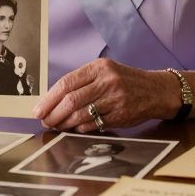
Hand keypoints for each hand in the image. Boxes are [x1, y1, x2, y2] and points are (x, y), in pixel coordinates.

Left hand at [33, 58, 173, 131]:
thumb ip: (82, 82)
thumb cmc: (125, 81)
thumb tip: (53, 99)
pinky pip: (93, 124)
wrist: (156, 90)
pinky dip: (80, 128)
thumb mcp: (105, 72)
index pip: (66, 83)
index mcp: (99, 67)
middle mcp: (107, 81)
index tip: (38, 109)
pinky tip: (75, 128)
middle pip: (71, 100)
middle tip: (45, 121)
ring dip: (64, 123)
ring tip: (57, 126)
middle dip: (53, 114)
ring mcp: (115, 99)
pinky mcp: (120, 115)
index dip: (49, 98)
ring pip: (80, 114)